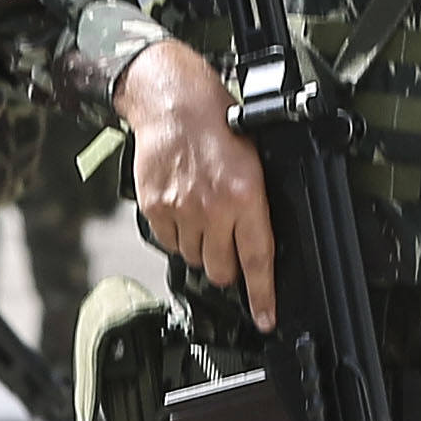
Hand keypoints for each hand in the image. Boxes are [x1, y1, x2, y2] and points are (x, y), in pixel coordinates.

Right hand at [115, 38, 274, 331]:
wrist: (173, 101)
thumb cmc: (219, 123)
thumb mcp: (254, 161)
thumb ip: (255, 204)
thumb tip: (258, 244)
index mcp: (247, 196)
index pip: (257, 260)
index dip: (263, 296)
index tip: (265, 319)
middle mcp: (214, 208)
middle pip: (221, 269)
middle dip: (226, 266)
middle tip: (225, 243)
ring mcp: (182, 210)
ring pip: (192, 257)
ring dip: (199, 246)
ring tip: (201, 213)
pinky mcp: (155, 207)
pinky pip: (167, 241)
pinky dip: (175, 233)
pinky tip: (181, 206)